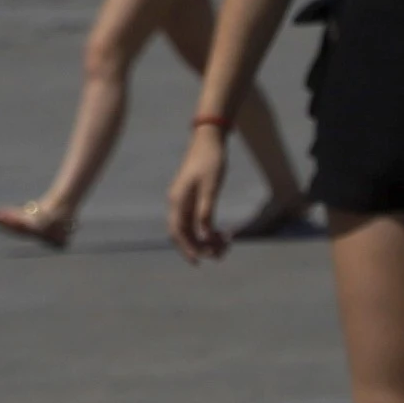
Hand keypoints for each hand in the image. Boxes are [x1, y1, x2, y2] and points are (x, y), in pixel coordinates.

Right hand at [168, 125, 231, 262]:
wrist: (209, 140)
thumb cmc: (210, 160)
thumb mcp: (211, 186)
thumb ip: (206, 210)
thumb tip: (205, 234)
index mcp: (178, 200)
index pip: (178, 231)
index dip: (187, 248)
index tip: (199, 261)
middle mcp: (177, 202)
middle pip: (184, 233)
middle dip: (200, 246)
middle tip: (220, 254)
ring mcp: (184, 200)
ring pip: (192, 228)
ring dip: (206, 239)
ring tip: (226, 244)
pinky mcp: (192, 198)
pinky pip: (197, 220)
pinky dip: (208, 229)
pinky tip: (223, 233)